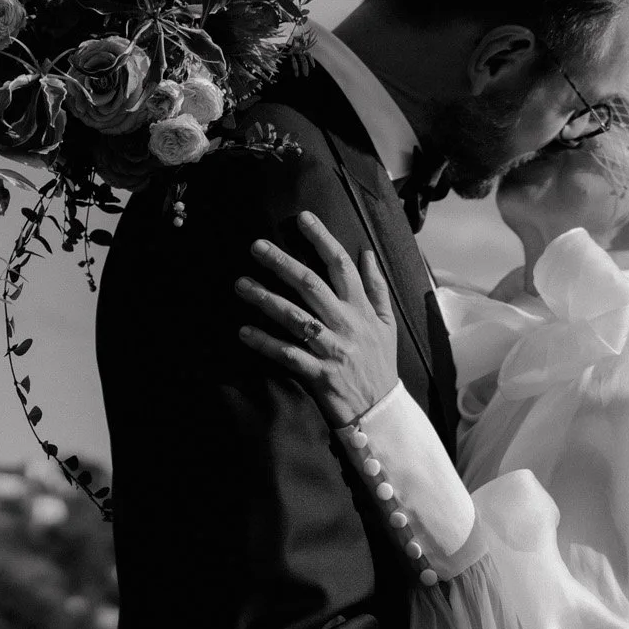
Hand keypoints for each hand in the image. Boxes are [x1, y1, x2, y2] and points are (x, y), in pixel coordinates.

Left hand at [236, 211, 401, 427]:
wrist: (381, 410)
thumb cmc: (380, 363)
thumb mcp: (387, 322)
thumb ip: (376, 287)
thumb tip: (366, 253)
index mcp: (361, 308)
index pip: (342, 265)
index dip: (322, 239)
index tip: (302, 218)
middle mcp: (346, 324)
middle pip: (311, 285)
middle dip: (282, 263)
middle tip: (256, 246)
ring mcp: (332, 348)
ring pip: (295, 318)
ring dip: (266, 299)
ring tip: (241, 284)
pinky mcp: (318, 373)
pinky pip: (288, 354)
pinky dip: (265, 343)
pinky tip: (244, 332)